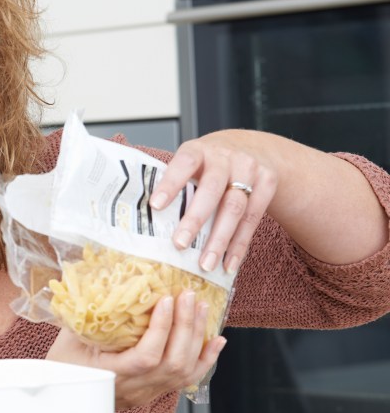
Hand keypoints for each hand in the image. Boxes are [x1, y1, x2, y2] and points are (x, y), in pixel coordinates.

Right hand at [46, 290, 226, 410]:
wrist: (64, 403)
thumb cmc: (62, 371)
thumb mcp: (67, 341)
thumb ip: (85, 317)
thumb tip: (99, 284)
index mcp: (111, 376)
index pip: (145, 358)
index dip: (161, 330)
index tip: (166, 301)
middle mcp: (135, 389)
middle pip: (172, 363)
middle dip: (186, 327)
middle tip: (189, 297)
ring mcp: (148, 393)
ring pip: (184, 372)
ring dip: (197, 338)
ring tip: (201, 309)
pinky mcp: (155, 393)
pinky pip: (187, 380)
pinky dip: (205, 359)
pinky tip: (216, 341)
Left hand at [149, 131, 277, 273]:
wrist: (252, 148)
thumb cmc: (208, 163)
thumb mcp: (192, 162)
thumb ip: (174, 183)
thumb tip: (143, 218)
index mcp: (199, 150)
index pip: (184, 163)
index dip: (170, 184)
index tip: (155, 206)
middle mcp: (226, 157)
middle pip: (213, 189)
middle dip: (196, 219)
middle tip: (179, 245)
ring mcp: (250, 169)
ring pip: (235, 208)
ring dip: (220, 240)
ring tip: (205, 264)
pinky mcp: (268, 183)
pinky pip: (253, 219)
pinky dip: (240, 245)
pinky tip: (228, 264)